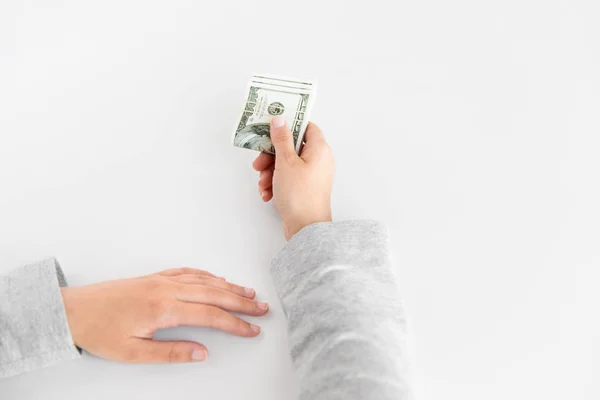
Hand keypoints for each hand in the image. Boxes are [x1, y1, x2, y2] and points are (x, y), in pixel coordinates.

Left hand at [60, 268, 267, 362]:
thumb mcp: (132, 352)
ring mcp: (161, 280)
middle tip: (262, 308)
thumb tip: (202, 353)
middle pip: (214, 294)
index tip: (253, 329)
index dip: (235, 323)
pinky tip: (217, 279)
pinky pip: (188, 272)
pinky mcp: (155, 277)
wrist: (72, 309)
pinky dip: (208, 275)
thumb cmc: (98, 331)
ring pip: (204, 280)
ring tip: (249, 293)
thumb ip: (170, 352)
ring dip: (229, 286)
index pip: (210, 316)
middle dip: (241, 302)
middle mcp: (167, 289)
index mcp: (163, 309)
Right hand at [252, 117, 334, 239]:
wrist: (306, 228)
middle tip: (259, 164)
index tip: (272, 129)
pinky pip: (289, 179)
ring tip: (263, 183)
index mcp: (319, 149)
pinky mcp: (306, 189)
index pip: (306, 126)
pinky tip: (267, 193)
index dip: (289, 125)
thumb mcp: (285, 162)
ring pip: (287, 164)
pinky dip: (276, 183)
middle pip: (292, 147)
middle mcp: (319, 160)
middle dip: (271, 155)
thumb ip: (281, 139)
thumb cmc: (299, 194)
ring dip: (271, 172)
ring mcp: (313, 175)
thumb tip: (280, 119)